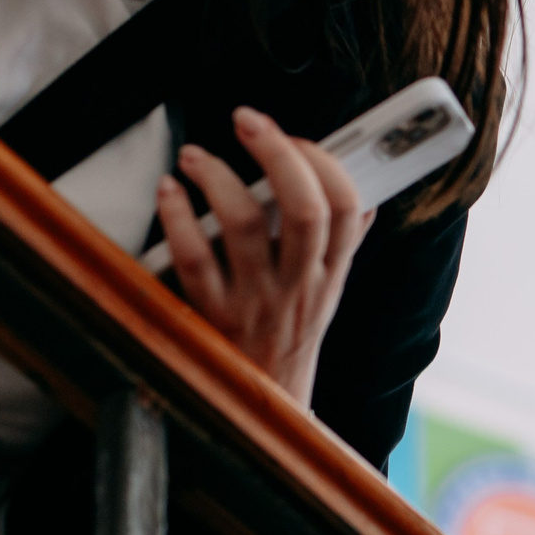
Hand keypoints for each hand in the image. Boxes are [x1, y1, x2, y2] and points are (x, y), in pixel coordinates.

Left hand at [156, 106, 372, 406]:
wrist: (262, 414)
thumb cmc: (289, 341)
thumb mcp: (327, 296)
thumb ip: (341, 248)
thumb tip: (364, 203)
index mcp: (331, 275)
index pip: (350, 210)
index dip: (328, 163)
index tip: (299, 140)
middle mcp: (298, 287)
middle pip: (305, 210)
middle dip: (279, 153)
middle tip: (250, 120)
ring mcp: (255, 302)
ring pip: (245, 228)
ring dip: (220, 179)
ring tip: (197, 156)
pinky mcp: (211, 317)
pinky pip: (193, 261)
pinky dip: (178, 219)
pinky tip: (170, 193)